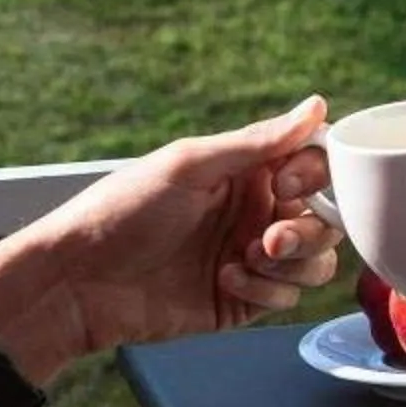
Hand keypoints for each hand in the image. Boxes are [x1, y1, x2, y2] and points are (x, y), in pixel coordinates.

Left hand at [0, 99, 341, 381]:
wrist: (79, 283)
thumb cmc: (121, 211)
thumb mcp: (190, 166)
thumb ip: (259, 142)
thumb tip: (316, 106)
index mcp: (246, 170)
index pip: (316, 166)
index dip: (316, 177)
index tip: (287, 187)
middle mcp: (255, 212)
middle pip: (326, 219)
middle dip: (308, 231)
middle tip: (270, 238)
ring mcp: (252, 258)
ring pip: (316, 263)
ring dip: (291, 264)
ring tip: (244, 259)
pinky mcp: (244, 299)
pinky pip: (287, 298)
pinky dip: (264, 291)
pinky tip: (223, 280)